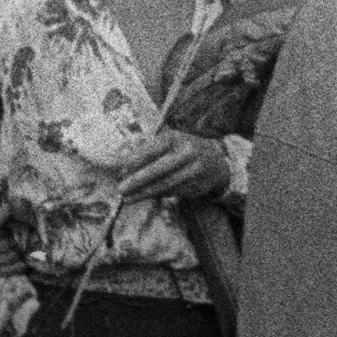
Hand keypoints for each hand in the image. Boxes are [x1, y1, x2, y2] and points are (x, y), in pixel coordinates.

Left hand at [113, 129, 233, 204]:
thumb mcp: (168, 142)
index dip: (135, 161)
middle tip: (121, 189)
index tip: (120, 170)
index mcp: (175, 138)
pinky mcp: (198, 186)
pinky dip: (158, 195)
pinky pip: (173, 192)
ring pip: (165, 184)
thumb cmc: (182, 148)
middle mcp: (186, 153)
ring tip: (128, 198)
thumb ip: (147, 150)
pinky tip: (146, 196)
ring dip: (145, 193)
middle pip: (158, 170)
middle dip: (137, 181)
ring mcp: (194, 170)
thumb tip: (123, 166)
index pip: (152, 150)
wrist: (216, 160)